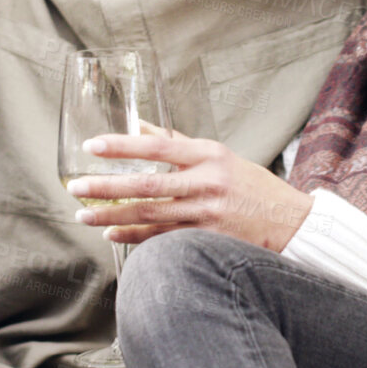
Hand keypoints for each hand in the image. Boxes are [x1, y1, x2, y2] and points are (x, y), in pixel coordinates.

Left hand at [66, 132, 314, 251]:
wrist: (290, 223)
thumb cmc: (252, 186)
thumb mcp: (220, 156)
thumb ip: (179, 144)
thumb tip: (141, 128)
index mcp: (209, 155)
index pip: (157, 147)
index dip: (121, 146)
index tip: (92, 146)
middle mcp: (208, 182)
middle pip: (147, 184)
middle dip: (106, 187)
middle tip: (76, 188)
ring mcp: (208, 213)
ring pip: (150, 215)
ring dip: (112, 216)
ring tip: (84, 215)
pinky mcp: (209, 239)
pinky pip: (163, 237)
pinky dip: (135, 236)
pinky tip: (112, 233)